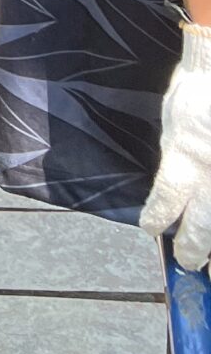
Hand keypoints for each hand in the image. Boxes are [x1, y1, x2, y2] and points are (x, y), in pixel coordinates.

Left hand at [142, 24, 210, 269]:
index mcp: (184, 159)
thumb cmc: (197, 90)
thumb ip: (176, 155)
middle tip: (189, 263)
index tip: (151, 229)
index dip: (158, 219)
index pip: (166, 202)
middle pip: (202, 229)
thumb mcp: (174, 121)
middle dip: (193, 250)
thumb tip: (177, 183)